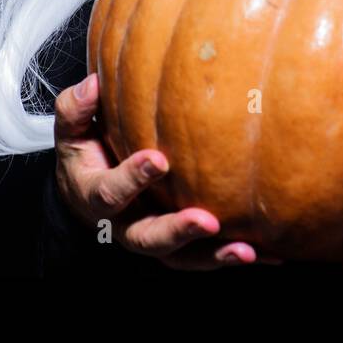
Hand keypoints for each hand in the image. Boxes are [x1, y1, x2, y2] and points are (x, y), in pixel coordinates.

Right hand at [53, 71, 280, 269]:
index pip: (111, 192)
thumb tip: (92, 84)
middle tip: (206, 221)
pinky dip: (237, 258)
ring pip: (182, 258)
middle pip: (148, 239)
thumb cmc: (86, 154)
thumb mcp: (72, 131)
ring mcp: (154, 238)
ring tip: (247, 250)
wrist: (89, 193)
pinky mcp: (181, 246)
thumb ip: (76, 109)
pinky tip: (271, 254)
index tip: (159, 159)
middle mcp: (126, 226)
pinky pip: (208, 257)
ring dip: (215, 255)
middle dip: (177, 231)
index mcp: (96, 198)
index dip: (133, 178)